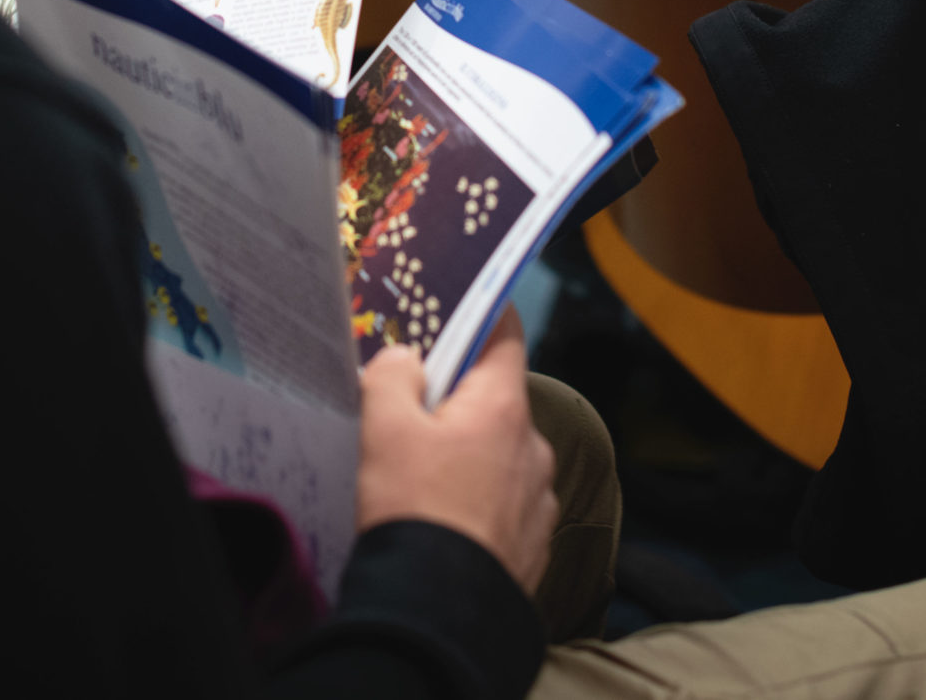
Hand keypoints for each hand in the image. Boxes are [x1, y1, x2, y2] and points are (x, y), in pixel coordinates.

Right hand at [355, 308, 556, 594]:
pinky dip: (481, 504)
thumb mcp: (384, 429)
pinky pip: (507, 506)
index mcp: (503, 408)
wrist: (438, 612)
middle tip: (414, 418)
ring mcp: (540, 500)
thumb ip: (393, 376)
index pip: (505, 336)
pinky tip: (447, 523)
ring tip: (426, 483)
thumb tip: (407, 360)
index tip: (456, 313)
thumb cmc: (413, 509)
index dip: (480, 317)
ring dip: (473, 459)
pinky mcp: (536, 545)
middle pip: (497, 402)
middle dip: (460, 405)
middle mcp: (533, 447)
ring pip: (503, 457)